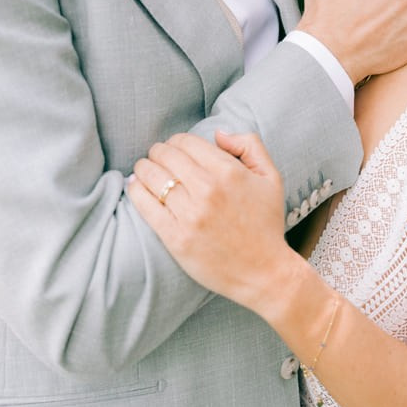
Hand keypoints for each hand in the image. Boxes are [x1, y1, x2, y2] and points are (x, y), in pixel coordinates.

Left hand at [128, 130, 294, 310]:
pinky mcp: (176, 238)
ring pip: (152, 176)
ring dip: (143, 168)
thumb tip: (218, 133)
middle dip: (157, 152)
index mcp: (229, 172)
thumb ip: (249, 145)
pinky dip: (135, 191)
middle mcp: (208, 190)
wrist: (264, 273)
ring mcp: (190, 215)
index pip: (186, 142)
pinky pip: (145, 205)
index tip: (174, 149)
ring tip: (144, 170)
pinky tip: (135, 186)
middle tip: (156, 158)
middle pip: (166, 155)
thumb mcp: (271, 177)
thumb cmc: (266, 224)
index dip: (176, 142)